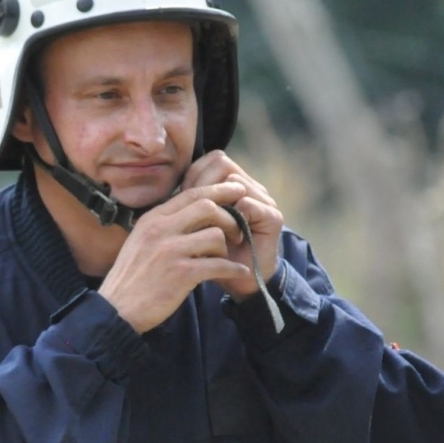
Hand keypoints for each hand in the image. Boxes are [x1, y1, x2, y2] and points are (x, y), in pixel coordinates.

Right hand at [98, 181, 251, 332]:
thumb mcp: (140, 240)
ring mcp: (170, 251)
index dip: (218, 189)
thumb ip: (163, 225)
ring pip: (215, 235)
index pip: (190, 193)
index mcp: (152, 219)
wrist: (117, 308)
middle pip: (207, 207)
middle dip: (229, 216)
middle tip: (237, 230)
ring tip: (225, 258)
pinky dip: (233, 269)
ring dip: (227, 248)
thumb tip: (191, 213)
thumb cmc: (132, 276)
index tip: (236, 189)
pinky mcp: (181, 274)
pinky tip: (239, 272)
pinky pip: (218, 265)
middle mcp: (161, 230)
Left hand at [181, 151, 283, 301]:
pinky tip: (223, 232)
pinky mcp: (273, 217)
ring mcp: (264, 200)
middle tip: (193, 207)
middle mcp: (251, 187)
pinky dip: (232, 215)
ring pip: (234, 181)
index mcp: (234, 185)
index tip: (183, 196)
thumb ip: (190, 202)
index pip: (213, 159)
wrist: (240, 283)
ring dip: (216, 200)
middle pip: (222, 162)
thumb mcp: (197, 225)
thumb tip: (170, 182)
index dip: (194, 174)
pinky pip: (249, 203)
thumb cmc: (214, 254)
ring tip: (208, 221)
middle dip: (202, 183)